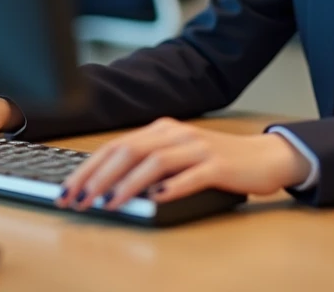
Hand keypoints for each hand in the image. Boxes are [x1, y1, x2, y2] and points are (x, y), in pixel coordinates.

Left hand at [57, 118, 311, 211]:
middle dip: (97, 177)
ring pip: (153, 162)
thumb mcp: (179, 156)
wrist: (266, 156)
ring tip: (107, 203)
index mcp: (162, 130)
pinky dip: (170, 187)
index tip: (67, 190)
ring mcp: (197, 148)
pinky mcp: (217, 165)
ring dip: (126, 184)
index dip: (87, 168)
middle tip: (77, 199)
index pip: (115, 146)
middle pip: (127, 151)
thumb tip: (106, 185)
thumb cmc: (218, 161)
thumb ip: (148, 164)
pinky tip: (155, 199)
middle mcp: (176, 134)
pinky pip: (190, 175)